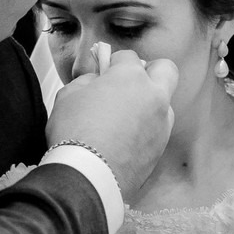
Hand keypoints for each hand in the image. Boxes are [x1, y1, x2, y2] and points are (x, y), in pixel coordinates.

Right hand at [46, 50, 176, 198]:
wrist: (86, 177)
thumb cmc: (74, 133)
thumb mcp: (68, 95)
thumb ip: (86, 80)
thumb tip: (96, 80)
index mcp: (131, 77)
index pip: (128, 56)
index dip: (113, 62)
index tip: (103, 72)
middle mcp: (154, 96)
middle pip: (165, 70)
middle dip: (149, 71)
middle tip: (128, 84)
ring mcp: (162, 123)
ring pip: (164, 102)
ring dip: (149, 103)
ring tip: (123, 117)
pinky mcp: (161, 147)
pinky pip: (158, 128)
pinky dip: (146, 128)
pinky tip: (124, 138)